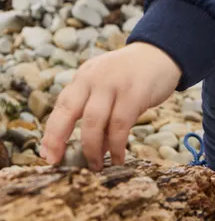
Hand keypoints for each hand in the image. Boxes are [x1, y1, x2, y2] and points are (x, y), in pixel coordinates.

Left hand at [40, 42, 180, 170]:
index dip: (52, 132)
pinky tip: (118, 158)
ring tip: (96, 166)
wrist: (160, 54)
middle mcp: (95, 77)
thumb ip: (95, 110)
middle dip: (60, 139)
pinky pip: (119, 126)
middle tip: (60, 162)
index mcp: (84, 76)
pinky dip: (116, 146)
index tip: (47, 155)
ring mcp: (114, 84)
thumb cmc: (131, 76)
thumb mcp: (106, 85)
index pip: (62, 104)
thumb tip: (90, 148)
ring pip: (93, 122)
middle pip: (70, 110)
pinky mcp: (134, 93)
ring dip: (92, 149)